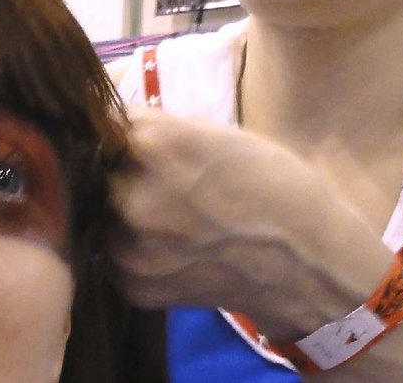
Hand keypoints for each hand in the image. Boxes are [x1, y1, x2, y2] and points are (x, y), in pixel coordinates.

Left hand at [107, 107, 377, 338]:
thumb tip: (111, 121)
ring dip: (120, 207)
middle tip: (153, 176)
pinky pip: (112, 252)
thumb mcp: (214, 132)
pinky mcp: (131, 284)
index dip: (117, 126)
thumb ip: (157, 127)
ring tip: (164, 211)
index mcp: (154, 142)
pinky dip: (131, 245)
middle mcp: (130, 193)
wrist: (305, 261)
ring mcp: (128, 245)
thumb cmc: (270, 181)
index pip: (101, 119)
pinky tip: (167, 243)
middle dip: (117, 166)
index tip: (130, 133)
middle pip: (96, 166)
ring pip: (102, 210)